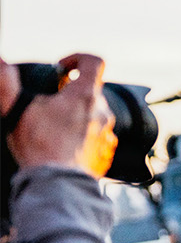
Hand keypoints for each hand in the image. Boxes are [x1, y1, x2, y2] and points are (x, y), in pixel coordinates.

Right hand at [0, 54, 117, 176]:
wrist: (58, 184)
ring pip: (95, 114)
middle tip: (50, 102)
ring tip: (55, 125)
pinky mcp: (107, 153)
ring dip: (78, 114)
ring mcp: (108, 134)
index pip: (94, 62)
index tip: (62, 68)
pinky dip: (84, 135)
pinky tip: (65, 143)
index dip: (78, 58)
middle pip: (92, 90)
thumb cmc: (39, 146)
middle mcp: (103, 113)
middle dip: (72, 91)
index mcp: (85, 96)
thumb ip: (7, 83)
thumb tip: (0, 63)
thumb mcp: (17, 109)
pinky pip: (98, 137)